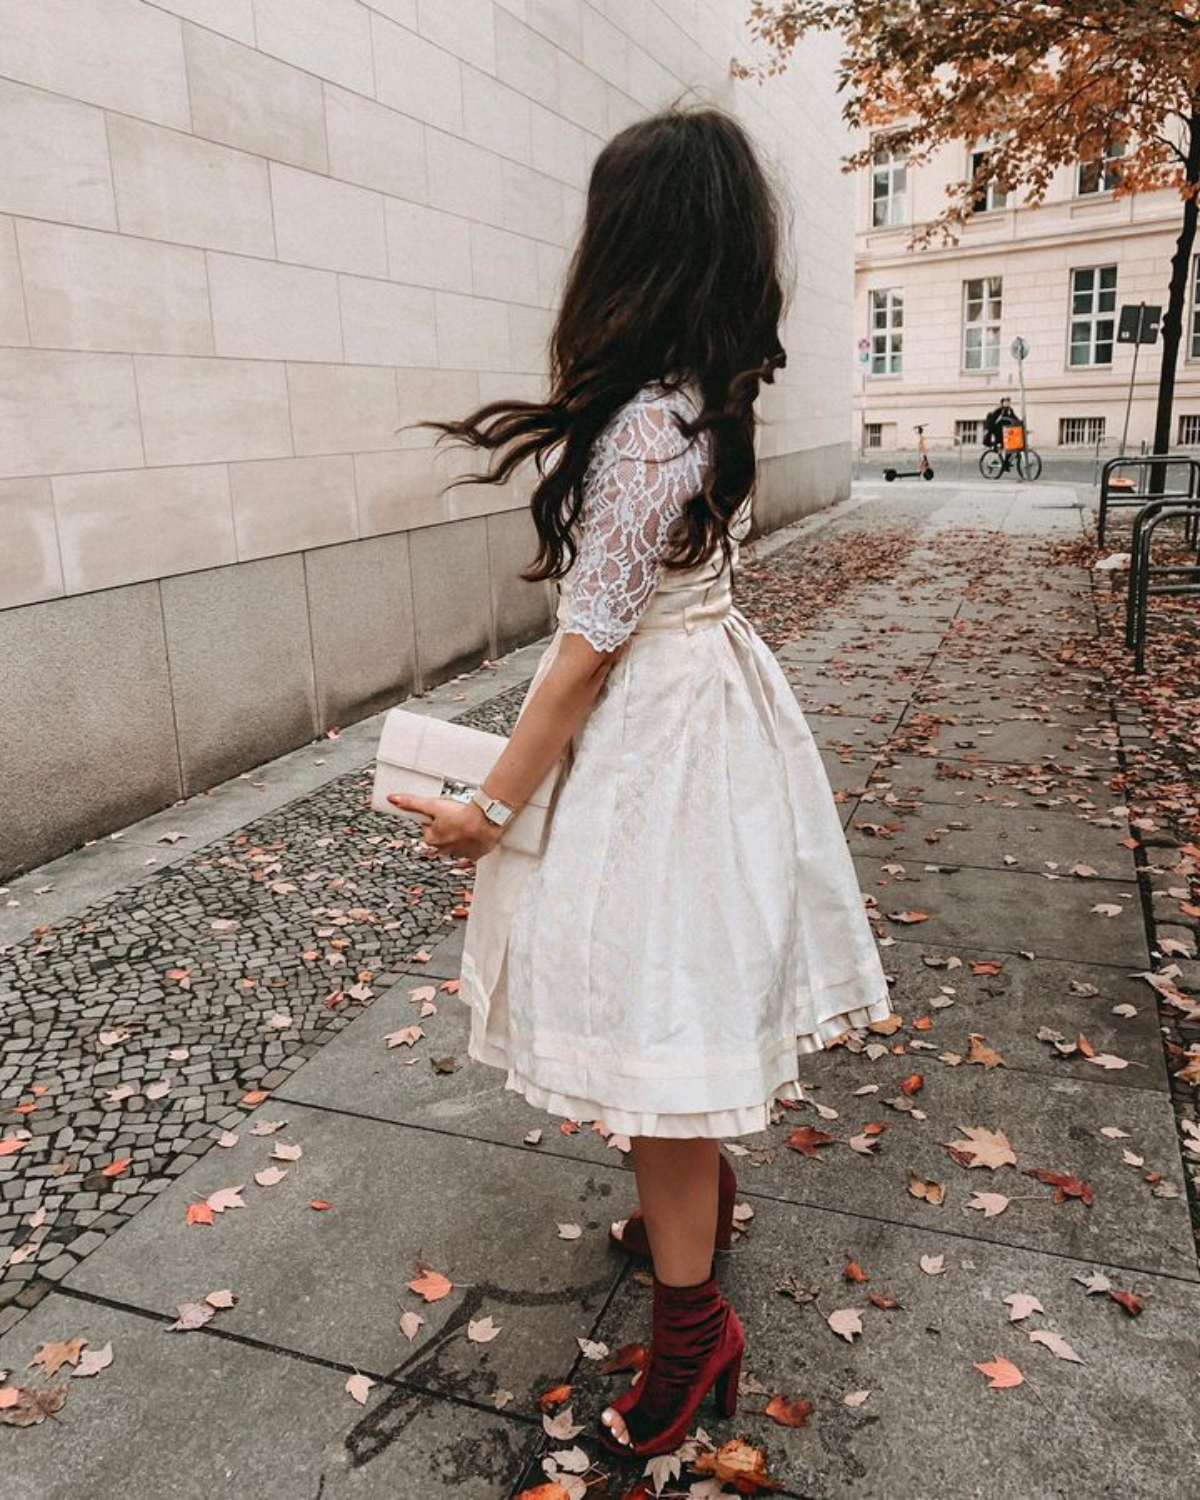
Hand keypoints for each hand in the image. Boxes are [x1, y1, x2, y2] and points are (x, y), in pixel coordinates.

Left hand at [387, 792, 503, 861]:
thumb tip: (393, 799)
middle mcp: (443, 849)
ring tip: (467, 820)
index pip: (428, 828)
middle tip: (455, 814)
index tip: (441, 812)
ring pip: (456, 841)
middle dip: (447, 825)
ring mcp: (460, 852)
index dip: (434, 817)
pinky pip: (471, 847)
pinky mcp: (475, 854)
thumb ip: (412, 803)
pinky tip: (476, 830)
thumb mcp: (432, 805)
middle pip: (441, 835)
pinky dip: (473, 840)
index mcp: (431, 840)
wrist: (485, 822)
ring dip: (460, 832)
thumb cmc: (459, 816)